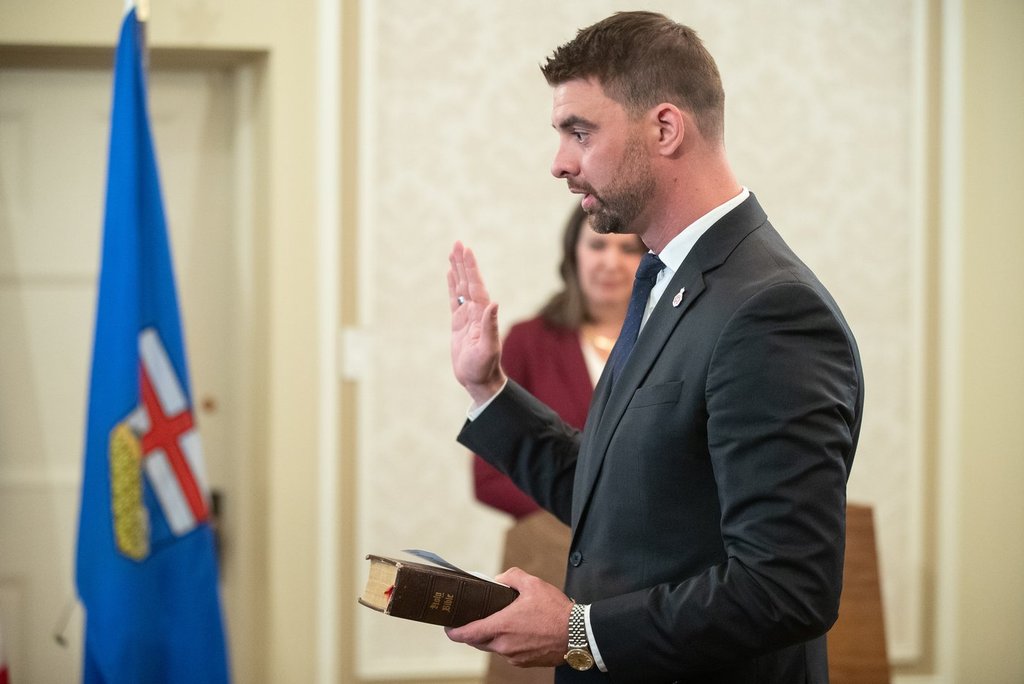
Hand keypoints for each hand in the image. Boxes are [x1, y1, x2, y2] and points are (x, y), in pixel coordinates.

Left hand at [445, 567, 572, 667]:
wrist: (578, 634)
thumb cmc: (555, 610)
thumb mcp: (533, 584)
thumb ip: (512, 577)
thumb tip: (500, 580)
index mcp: (501, 627)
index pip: (468, 634)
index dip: (454, 632)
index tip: (447, 627)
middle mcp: (504, 646)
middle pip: (479, 641)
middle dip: (474, 631)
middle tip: (475, 619)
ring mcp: (514, 657)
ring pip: (495, 647)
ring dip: (495, 637)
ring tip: (505, 621)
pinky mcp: (525, 663)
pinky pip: (509, 653)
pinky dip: (509, 643)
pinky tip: (521, 631)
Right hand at [447, 241, 506, 404]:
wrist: (479, 380)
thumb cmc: (484, 366)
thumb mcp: (487, 348)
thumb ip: (490, 326)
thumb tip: (494, 303)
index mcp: (482, 314)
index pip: (475, 285)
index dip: (471, 268)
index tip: (466, 250)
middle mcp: (476, 311)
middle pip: (468, 281)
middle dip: (464, 263)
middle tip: (458, 243)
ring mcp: (467, 316)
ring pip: (461, 288)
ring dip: (458, 270)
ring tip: (453, 253)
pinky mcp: (459, 324)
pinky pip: (455, 300)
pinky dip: (453, 286)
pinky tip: (450, 275)